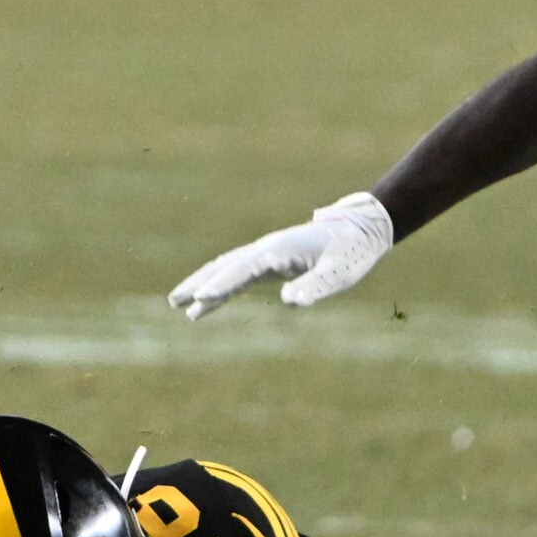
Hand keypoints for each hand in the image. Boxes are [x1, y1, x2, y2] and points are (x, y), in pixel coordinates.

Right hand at [168, 193, 394, 319]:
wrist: (361, 231)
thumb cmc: (352, 253)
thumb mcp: (339, 273)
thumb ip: (315, 286)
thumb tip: (289, 302)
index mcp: (279, 250)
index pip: (243, 269)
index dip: (222, 284)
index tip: (200, 298)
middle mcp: (266, 250)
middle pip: (224, 266)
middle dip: (199, 283)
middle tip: (174, 301)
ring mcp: (266, 255)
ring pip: (226, 269)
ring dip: (203, 285)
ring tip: (179, 305)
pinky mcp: (271, 263)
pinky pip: (238, 276)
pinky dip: (221, 288)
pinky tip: (209, 304)